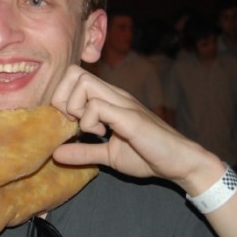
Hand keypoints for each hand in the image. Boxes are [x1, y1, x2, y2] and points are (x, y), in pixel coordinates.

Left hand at [50, 65, 217, 192]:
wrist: (181, 163)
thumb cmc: (148, 155)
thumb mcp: (107, 156)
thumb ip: (83, 152)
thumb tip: (55, 154)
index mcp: (109, 100)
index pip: (73, 77)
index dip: (62, 97)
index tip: (70, 123)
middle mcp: (114, 95)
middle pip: (73, 73)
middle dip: (63, 98)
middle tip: (74, 123)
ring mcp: (122, 102)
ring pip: (83, 83)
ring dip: (76, 108)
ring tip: (91, 130)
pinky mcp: (129, 116)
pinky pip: (97, 106)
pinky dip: (90, 121)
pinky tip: (103, 135)